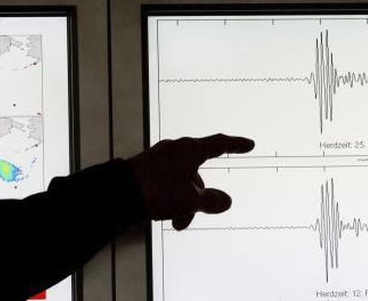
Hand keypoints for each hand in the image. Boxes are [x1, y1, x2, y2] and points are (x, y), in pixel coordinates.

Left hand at [127, 134, 254, 230]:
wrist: (118, 193)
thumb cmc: (158, 192)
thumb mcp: (190, 200)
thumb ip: (211, 200)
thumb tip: (226, 201)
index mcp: (189, 150)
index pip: (219, 144)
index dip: (235, 145)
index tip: (248, 144)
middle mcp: (175, 149)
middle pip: (197, 171)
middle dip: (199, 196)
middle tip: (195, 215)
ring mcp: (159, 158)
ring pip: (182, 180)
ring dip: (184, 202)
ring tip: (177, 223)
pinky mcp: (147, 168)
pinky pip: (168, 182)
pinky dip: (172, 198)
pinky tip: (165, 215)